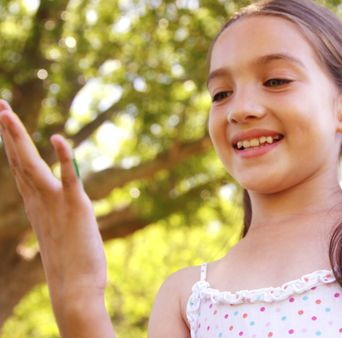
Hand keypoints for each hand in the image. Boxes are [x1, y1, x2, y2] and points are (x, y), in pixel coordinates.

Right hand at [0, 100, 106, 317]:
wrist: (75, 288)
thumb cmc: (70, 264)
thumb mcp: (58, 231)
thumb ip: (55, 215)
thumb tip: (57, 209)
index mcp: (36, 204)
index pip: (20, 166)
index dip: (12, 142)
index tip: (4, 119)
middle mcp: (39, 200)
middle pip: (19, 160)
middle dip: (9, 131)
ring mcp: (55, 203)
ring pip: (32, 165)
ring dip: (20, 138)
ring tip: (6, 113)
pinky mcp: (76, 207)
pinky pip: (68, 179)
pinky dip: (64, 158)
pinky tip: (60, 139)